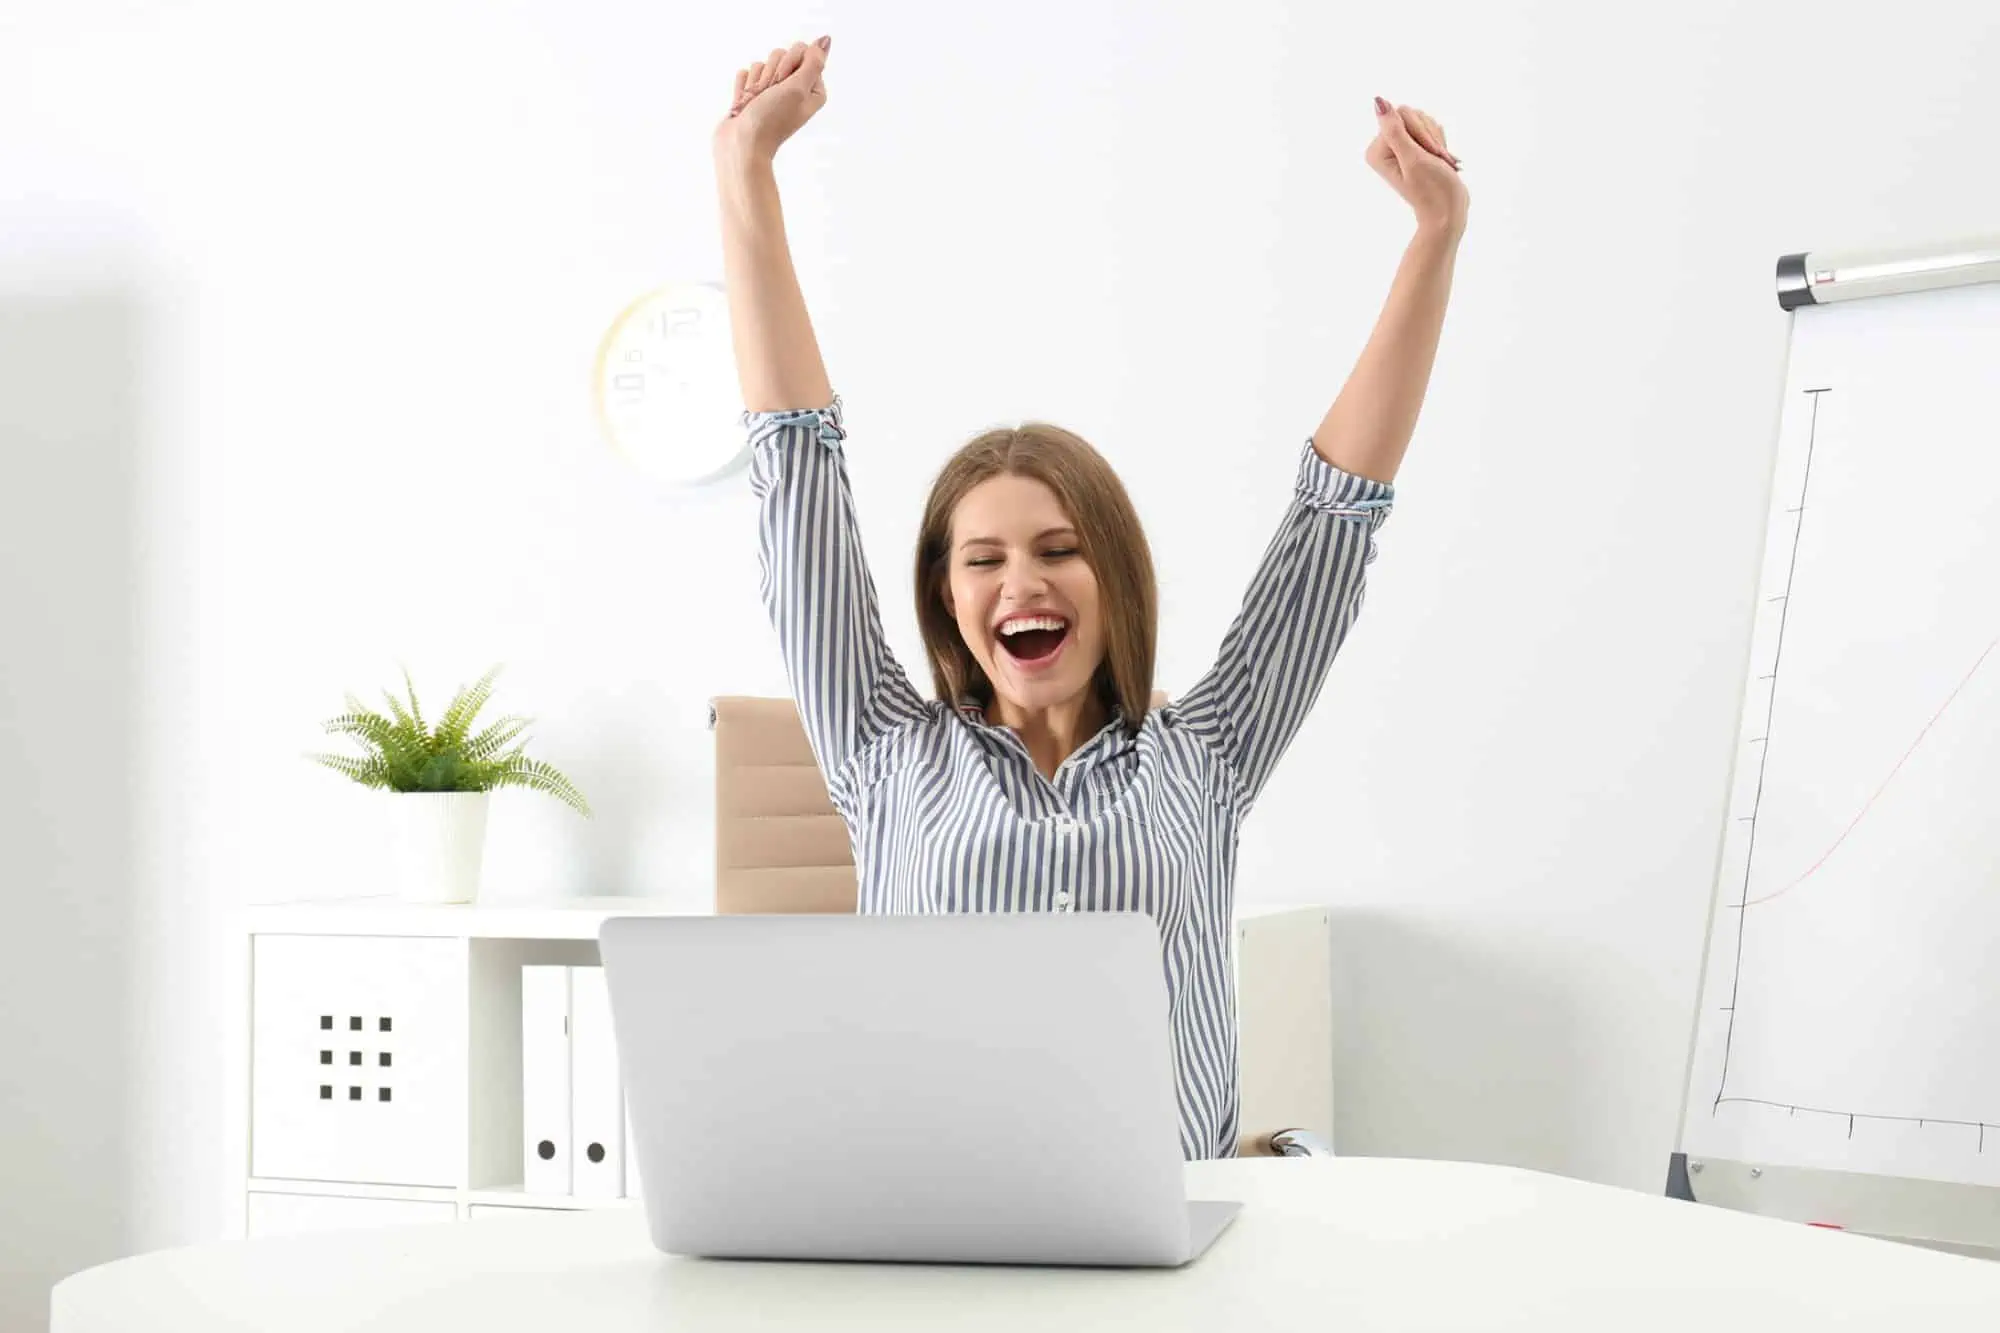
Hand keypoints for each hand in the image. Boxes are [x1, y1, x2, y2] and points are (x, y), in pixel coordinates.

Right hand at [713, 37, 831, 169]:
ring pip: (762, 63)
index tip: (785, 83)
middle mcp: (794, 89)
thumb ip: (813, 62)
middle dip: (772, 72)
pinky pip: (746, 73)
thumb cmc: (771, 120)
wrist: (741, 144)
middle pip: (781, 54)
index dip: (791, 63)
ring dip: (757, 82)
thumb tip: (825, 40)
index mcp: (812, 89)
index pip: (804, 52)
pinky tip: (746, 103)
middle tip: (770, 94)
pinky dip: (744, 87)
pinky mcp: (753, 93)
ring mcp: (772, 91)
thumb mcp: (799, 88)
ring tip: (757, 102)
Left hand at [1366, 99, 1468, 238]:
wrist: (1448, 210)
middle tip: (1435, 159)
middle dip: (1430, 136)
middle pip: (1412, 115)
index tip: (1428, 154)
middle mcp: (1384, 147)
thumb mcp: (1412, 158)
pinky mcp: (1414, 148)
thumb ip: (1394, 130)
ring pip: (1424, 120)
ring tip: (1438, 162)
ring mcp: (1400, 147)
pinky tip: (1440, 159)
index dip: (1421, 131)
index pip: (1401, 114)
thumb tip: (1378, 101)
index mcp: (1376, 150)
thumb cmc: (1432, 189)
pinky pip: (1431, 128)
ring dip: (1437, 140)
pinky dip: (1440, 142)